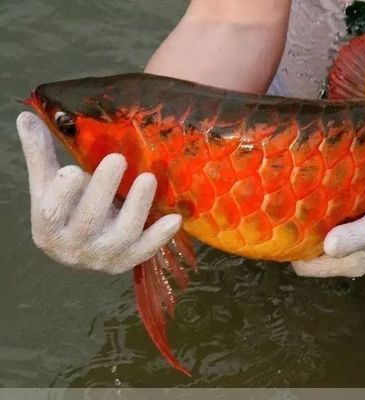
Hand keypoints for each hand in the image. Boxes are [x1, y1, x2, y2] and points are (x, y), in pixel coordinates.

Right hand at [17, 112, 181, 273]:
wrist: (77, 248)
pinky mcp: (127, 260)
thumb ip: (40, 154)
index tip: (74, 169)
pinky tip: (175, 218)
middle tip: (117, 158)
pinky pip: (146, 250)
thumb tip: (25, 116)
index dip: (63, 192)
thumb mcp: (48, 185)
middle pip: (89, 219)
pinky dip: (160, 236)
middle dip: (103, 189)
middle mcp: (74, 245)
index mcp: (49, 226)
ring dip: (137, 206)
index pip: (52, 211)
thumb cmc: (64, 210)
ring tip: (148, 178)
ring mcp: (103, 255)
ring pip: (122, 233)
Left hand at [292, 167, 364, 277]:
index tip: (277, 229)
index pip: (305, 266)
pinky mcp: (361, 217)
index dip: (290, 251)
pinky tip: (316, 190)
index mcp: (350, 263)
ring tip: (293, 197)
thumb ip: (351, 238)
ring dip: (310, 219)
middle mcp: (349, 253)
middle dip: (296, 233)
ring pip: (321, 232)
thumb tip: (324, 245)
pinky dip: (324, 208)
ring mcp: (355, 235)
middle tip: (281, 208)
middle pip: (310, 249)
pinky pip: (334, 217)